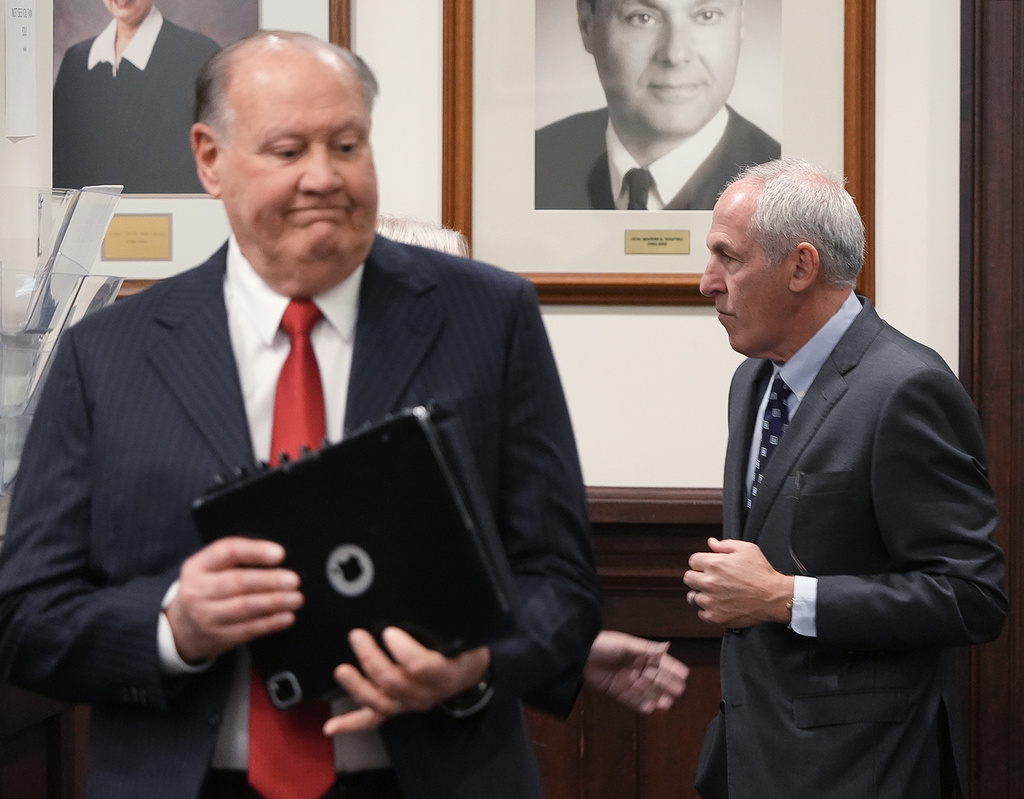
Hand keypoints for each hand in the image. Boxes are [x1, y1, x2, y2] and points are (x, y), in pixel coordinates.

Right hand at [163, 537, 302, 662]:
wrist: (180, 627)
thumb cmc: (207, 588)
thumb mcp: (209, 568)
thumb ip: (236, 560)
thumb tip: (279, 557)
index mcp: (197, 566)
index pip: (227, 552)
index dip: (255, 551)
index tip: (280, 554)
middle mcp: (198, 590)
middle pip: (238, 582)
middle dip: (270, 581)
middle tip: (294, 580)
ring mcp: (206, 616)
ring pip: (245, 607)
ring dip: (275, 602)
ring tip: (296, 598)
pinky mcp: (218, 637)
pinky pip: (248, 629)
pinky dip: (271, 623)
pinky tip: (287, 617)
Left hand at [325, 627, 490, 733]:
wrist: (470, 672)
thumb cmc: (465, 647)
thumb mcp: (465, 633)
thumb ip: (447, 623)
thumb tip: (426, 596)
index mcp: (445, 673)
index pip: (422, 667)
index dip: (404, 651)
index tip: (390, 632)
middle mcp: (425, 693)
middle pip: (394, 682)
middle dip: (372, 659)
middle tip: (357, 635)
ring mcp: (409, 703)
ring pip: (379, 702)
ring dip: (357, 686)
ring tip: (341, 670)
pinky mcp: (397, 708)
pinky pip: (373, 719)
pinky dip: (351, 723)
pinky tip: (331, 726)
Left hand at [584, 630, 688, 713]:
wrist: (579, 654)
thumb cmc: (602, 644)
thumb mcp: (626, 645)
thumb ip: (647, 649)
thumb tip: (667, 647)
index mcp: (639, 654)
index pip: (659, 662)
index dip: (671, 668)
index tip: (684, 675)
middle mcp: (635, 667)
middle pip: (654, 678)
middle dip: (667, 684)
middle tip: (679, 691)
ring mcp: (626, 680)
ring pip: (645, 690)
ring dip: (656, 697)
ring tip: (667, 703)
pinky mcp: (616, 690)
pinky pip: (631, 699)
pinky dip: (641, 704)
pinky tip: (650, 708)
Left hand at [684, 538, 793, 627]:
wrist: (774, 597)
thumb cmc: (762, 573)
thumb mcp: (747, 549)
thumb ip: (725, 545)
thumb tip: (711, 543)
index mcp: (714, 564)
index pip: (693, 561)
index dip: (701, 562)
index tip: (708, 567)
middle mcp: (709, 582)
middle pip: (688, 578)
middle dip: (697, 577)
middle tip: (710, 580)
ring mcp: (711, 601)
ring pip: (692, 597)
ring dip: (701, 594)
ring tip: (714, 594)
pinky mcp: (715, 616)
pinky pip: (701, 613)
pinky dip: (708, 610)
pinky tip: (718, 605)